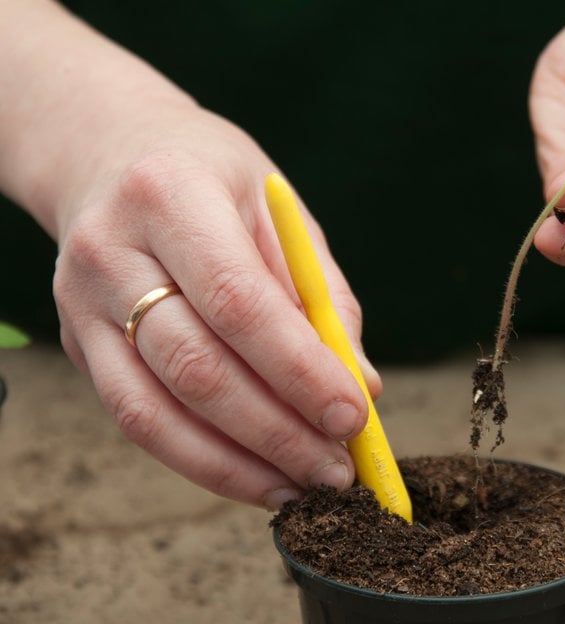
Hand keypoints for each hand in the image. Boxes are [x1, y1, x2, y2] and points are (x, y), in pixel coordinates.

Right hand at [51, 102, 378, 509]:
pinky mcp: (75, 344)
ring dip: (240, 463)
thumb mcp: (280, 214)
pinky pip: (137, 421)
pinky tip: (255, 477)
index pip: (238, 300)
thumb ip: (322, 297)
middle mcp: (112, 250)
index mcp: (172, 195)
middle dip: (277, 431)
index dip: (298, 369)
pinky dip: (201, 461)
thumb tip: (363, 386)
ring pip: (156, 410)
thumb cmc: (215, 182)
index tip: (354, 416)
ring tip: (304, 485)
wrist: (110, 154)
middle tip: (338, 468)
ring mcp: (81, 303)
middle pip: (197, 366)